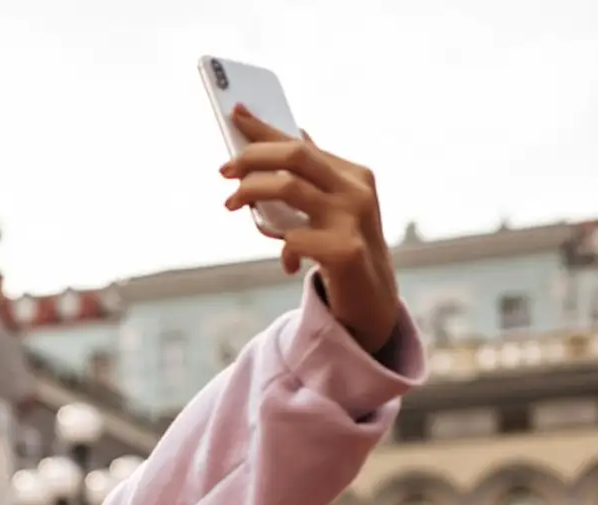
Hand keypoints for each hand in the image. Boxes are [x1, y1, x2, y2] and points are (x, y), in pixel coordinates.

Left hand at [220, 105, 400, 354]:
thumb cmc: (343, 246)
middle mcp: (357, 191)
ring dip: (251, 192)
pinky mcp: (346, 251)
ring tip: (232, 204)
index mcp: (353, 174)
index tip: (233, 111)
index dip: (264, 128)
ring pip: (288, 189)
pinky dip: (283, 248)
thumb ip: (311, 177)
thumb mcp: (330, 208)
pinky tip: (288, 263)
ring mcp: (354, 220)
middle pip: (295, 156)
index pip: (300, 143)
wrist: (373, 300)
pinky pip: (294, 238)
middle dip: (252, 157)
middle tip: (224, 171)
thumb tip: (291, 134)